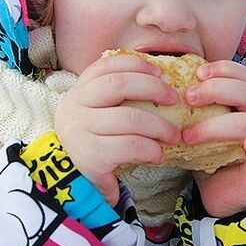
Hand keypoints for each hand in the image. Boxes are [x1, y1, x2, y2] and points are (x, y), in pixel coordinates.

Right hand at [54, 52, 182, 205]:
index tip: (159, 71)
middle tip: (174, 99)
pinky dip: (151, 149)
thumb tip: (161, 77)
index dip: (135, 64)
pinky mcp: (89, 157)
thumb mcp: (98, 113)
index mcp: (78, 91)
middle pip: (119, 85)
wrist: (70, 181)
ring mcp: (80, 132)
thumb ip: (117, 96)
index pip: (106, 66)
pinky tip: (158, 155)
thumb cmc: (95, 141)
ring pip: (130, 118)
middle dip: (153, 88)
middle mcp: (74, 107)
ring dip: (160, 126)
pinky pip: (131, 146)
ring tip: (174, 136)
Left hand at [182, 60, 245, 217]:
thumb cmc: (212, 161)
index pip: (244, 76)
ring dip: (215, 125)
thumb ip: (193, 110)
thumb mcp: (200, 129)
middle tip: (187, 98)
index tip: (196, 73)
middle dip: (215, 90)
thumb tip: (164, 86)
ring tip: (189, 135)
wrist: (222, 200)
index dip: (223, 69)